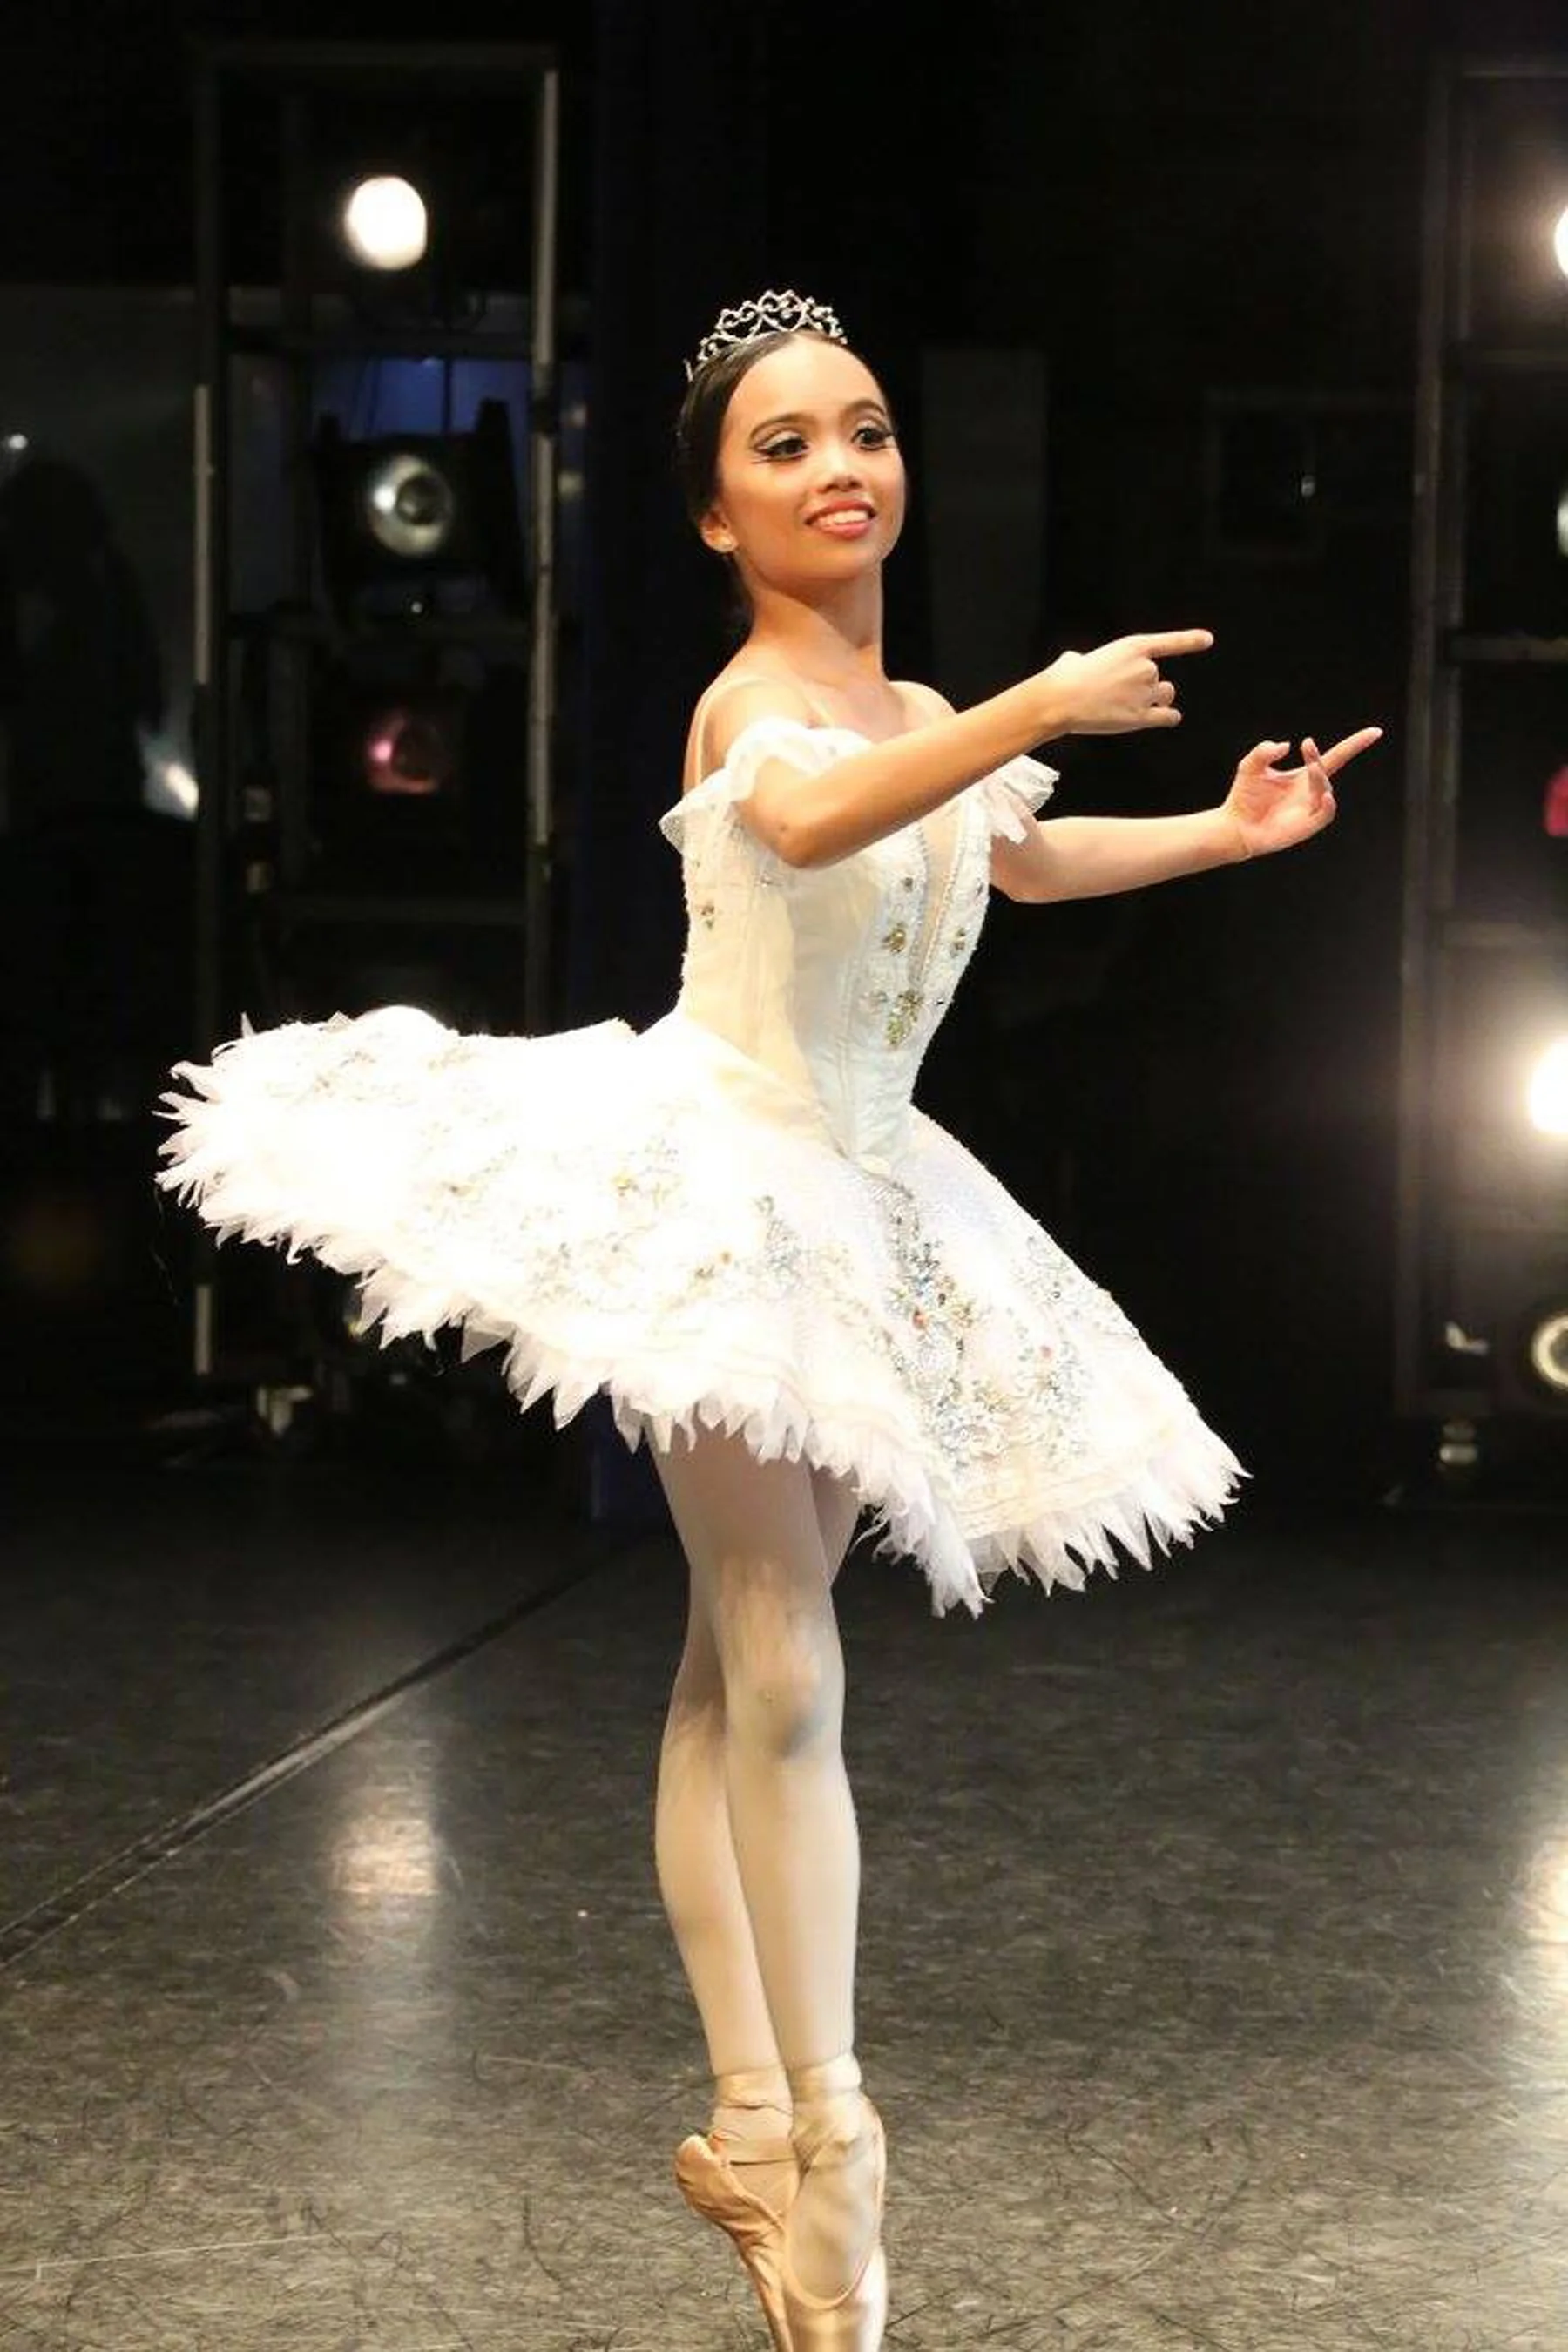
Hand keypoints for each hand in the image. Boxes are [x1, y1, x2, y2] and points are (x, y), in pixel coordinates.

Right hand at [1040, 629, 1214, 734]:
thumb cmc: (1063, 678)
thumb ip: (1090, 660)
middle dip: (1144, 685)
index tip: (1207, 640)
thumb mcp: (1077, 657)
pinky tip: (1168, 717)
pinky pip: (1167, 716)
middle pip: (1158, 677)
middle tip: (1116, 693)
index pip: (1170, 643)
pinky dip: (1169, 716)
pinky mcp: (1140, 718)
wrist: (1059, 701)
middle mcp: (1145, 669)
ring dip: (1156, 699)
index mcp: (1132, 647)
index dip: (1191, 641)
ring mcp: (1144, 694)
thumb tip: (1080, 664)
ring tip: (1133, 705)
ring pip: (1164, 695)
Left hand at [1222, 728, 1383, 856]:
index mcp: (1304, 775)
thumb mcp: (1251, 766)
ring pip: (1325, 790)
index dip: (1356, 744)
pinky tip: (1325, 796)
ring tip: (1311, 768)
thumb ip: (1264, 751)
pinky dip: (1328, 806)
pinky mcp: (1306, 826)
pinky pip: (1325, 815)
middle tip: (1308, 747)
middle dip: (1319, 758)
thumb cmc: (1244, 797)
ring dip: (1320, 778)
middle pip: (1326, 771)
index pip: (1337, 757)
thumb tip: (1286, 745)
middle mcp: (1311, 791)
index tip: (1373, 732)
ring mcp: (1310, 808)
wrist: (1235, 826)